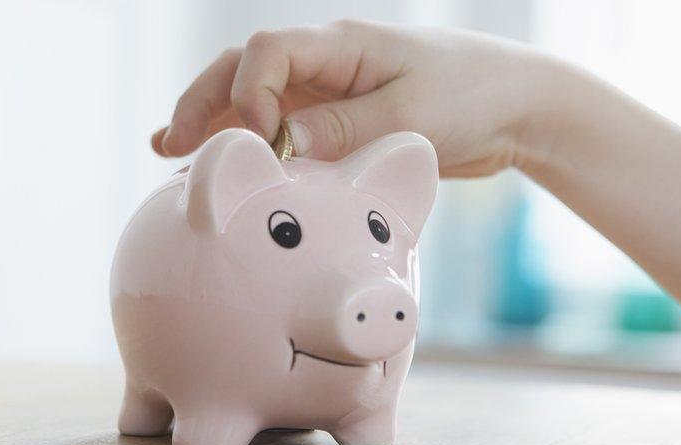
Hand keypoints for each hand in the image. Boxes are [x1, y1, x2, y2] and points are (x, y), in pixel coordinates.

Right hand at [151, 20, 563, 177]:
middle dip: (204, 103)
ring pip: (252, 98)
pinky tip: (223, 164)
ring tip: (169, 151)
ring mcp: (327, 90)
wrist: (511, 107)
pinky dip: (248, 144)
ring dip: (212, 122)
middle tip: (170, 144)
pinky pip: (280, 127)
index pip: (269, 53)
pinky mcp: (336, 120)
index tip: (262, 143)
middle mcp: (325, 62)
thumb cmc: (472, 98)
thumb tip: (285, 143)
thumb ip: (347, 128)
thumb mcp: (412, 117)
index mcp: (341, 45)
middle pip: (243, 69)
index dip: (249, 95)